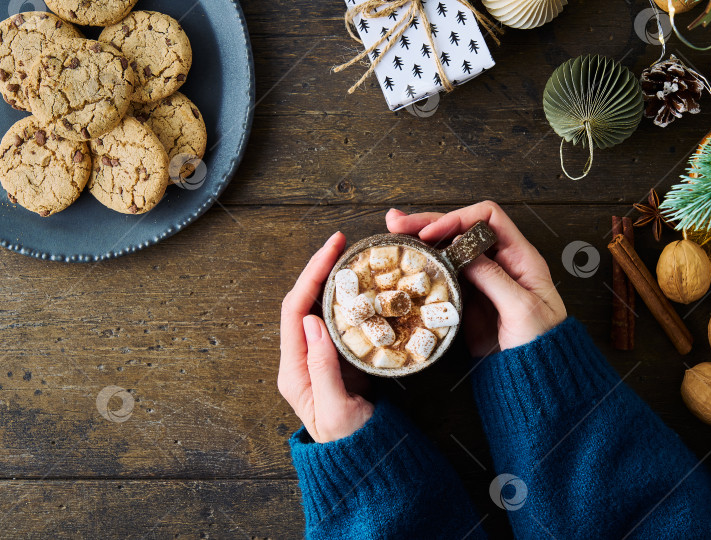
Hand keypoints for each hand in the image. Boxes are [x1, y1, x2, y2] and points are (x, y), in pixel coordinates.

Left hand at [279, 232, 373, 442]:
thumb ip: (323, 365)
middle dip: (320, 269)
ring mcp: (319, 357)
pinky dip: (349, 300)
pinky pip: (339, 321)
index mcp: (293, 369)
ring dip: (334, 281)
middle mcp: (301, 358)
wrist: (363, 460)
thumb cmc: (348, 440)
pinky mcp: (337, 359)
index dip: (311, 275)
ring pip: (321, 308)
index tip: (330, 249)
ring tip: (352, 257)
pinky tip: (363, 287)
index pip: (295, 310)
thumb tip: (313, 319)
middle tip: (342, 242)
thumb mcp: (336, 407)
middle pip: (304, 302)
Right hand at [386, 201, 566, 355]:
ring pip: (448, 251)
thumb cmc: (541, 343)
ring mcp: (481, 281)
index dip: (458, 219)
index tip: (432, 232)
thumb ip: (494, 277)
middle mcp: (499, 262)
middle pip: (462, 230)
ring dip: (421, 243)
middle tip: (397, 223)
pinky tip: (404, 266)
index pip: (489, 218)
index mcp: (521, 256)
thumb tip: (462, 251)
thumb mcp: (522, 308)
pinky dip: (423, 270)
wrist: (535, 376)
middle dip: (429, 223)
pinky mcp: (467, 299)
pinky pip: (443, 277)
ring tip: (393, 237)